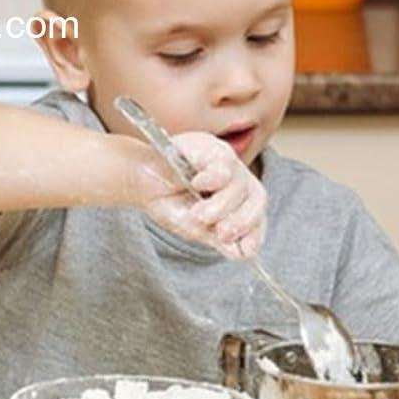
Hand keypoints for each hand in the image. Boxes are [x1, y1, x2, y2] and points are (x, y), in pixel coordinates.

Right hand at [131, 131, 266, 258]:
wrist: (140, 180)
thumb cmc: (166, 201)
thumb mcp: (192, 227)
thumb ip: (217, 238)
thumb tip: (240, 252)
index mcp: (237, 203)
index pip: (258, 218)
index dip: (255, 234)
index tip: (243, 250)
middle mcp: (237, 181)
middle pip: (257, 200)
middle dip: (242, 221)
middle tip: (221, 232)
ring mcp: (227, 163)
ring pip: (241, 184)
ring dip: (222, 204)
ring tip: (199, 213)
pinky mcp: (213, 147)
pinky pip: (225, 164)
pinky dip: (213, 178)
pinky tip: (196, 183)